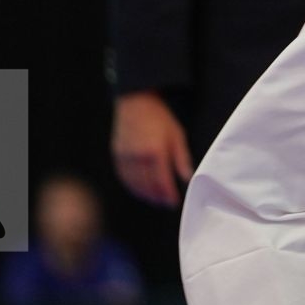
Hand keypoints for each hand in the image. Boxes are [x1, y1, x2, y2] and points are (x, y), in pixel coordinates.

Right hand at [111, 90, 193, 207]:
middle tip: (166, 203)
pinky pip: (123, 176)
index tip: (174, 202)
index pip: (162, 182)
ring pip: (134, 184)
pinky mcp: (117, 154)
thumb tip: (187, 177)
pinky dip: (132, 186)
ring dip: (145, 194)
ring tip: (155, 199)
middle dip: (158, 197)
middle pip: (147, 186)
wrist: (136, 101)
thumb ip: (181, 158)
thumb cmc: (160, 117)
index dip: (168, 195)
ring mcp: (125, 157)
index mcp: (155, 152)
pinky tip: (139, 190)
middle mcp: (138, 157)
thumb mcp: (177, 135)